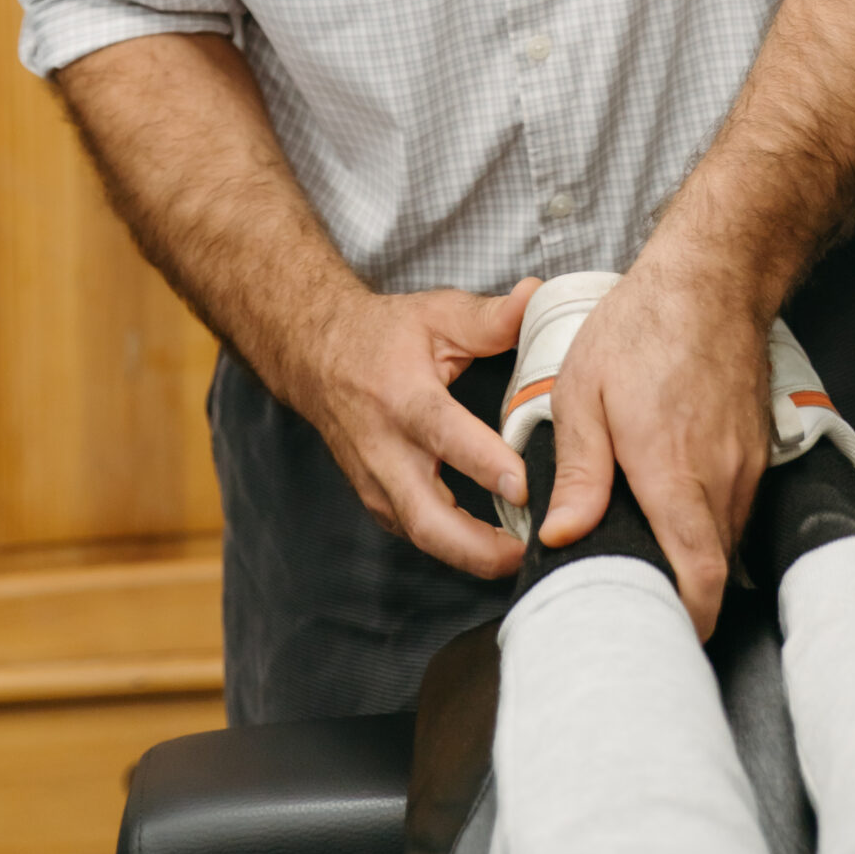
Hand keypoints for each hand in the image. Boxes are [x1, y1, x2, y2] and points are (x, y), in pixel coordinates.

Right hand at [309, 278, 540, 578]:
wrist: (317, 357)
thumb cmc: (383, 335)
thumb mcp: (436, 314)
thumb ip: (490, 316)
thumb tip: (537, 295)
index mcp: (403, 397)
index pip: (444, 434)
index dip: (484, 463)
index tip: (523, 485)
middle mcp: (385, 449)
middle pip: (426, 517)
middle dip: (476, 547)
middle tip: (526, 552)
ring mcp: (377, 482)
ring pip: (422, 536)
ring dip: (470, 556)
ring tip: (522, 557)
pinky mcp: (378, 501)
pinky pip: (417, 535)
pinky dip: (455, 549)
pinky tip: (495, 549)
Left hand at [540, 261, 770, 637]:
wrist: (712, 277)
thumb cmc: (640, 328)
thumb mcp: (584, 392)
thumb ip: (580, 472)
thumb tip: (564, 536)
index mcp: (675, 474)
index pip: (700, 577)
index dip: (688, 621)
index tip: (661, 638)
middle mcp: (721, 477)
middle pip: (713, 566)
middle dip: (682, 591)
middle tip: (635, 596)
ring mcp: (747, 463)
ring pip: (726, 535)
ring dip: (695, 552)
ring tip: (649, 548)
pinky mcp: (757, 446)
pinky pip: (735, 502)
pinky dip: (708, 516)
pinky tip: (673, 497)